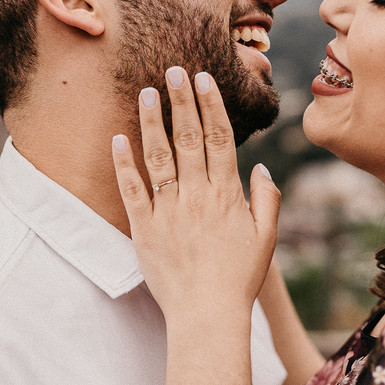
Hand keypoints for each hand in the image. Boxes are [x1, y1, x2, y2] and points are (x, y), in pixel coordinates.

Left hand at [112, 66, 280, 323]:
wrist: (207, 315)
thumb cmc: (238, 280)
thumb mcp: (264, 239)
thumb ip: (266, 201)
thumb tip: (261, 169)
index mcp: (227, 195)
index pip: (219, 139)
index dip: (210, 106)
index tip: (203, 79)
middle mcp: (198, 196)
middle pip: (188, 138)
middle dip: (181, 101)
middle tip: (172, 69)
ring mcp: (169, 211)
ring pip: (159, 157)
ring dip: (151, 121)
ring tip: (145, 92)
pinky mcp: (145, 229)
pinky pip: (132, 191)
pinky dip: (124, 164)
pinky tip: (118, 138)